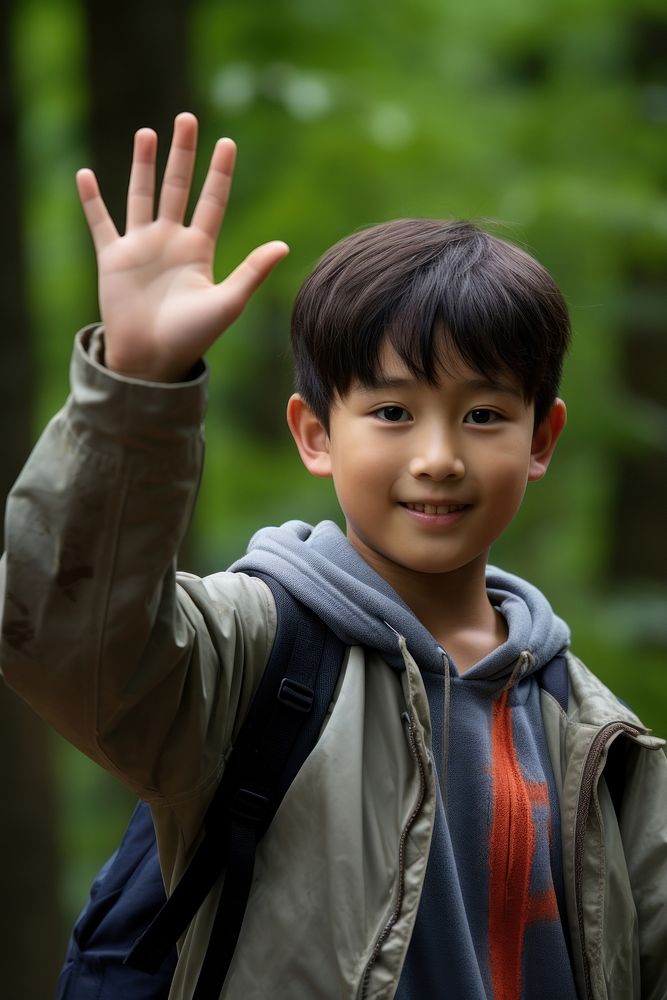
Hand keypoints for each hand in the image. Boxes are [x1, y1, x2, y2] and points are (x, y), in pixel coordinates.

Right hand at [76, 112, 288, 381]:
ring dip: (143, 165)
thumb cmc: (192, 336)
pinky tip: (85, 175)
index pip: (212, 202)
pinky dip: (92, 200)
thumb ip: (252, 271)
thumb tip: (283, 245)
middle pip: (178, 188)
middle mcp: (171, 242)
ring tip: (147, 133)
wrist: (152, 359)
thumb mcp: (227, 302)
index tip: (227, 142)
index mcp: (199, 250)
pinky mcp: (113, 258)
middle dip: (182, 154)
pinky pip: (101, 222)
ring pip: (141, 195)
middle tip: (187, 118)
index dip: (219, 173)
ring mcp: (141, 247)